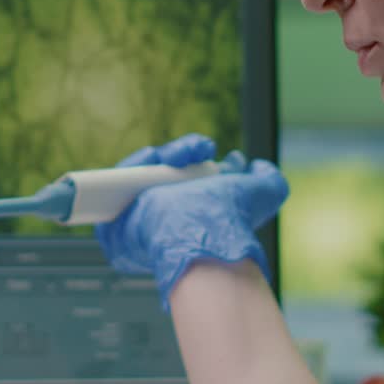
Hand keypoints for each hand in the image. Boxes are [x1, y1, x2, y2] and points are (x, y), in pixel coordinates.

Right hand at [95, 133, 288, 308]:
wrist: (199, 234)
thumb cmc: (227, 220)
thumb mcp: (261, 195)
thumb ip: (270, 181)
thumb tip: (261, 167)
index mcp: (194, 223)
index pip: (189, 184)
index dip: (198, 161)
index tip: (211, 150)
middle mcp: (166, 227)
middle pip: (162, 177)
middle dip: (181, 155)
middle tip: (198, 150)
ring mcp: (138, 227)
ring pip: (139, 179)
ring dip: (159, 158)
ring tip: (177, 156)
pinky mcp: (115, 229)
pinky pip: (113, 187)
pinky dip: (129, 168)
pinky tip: (150, 160)